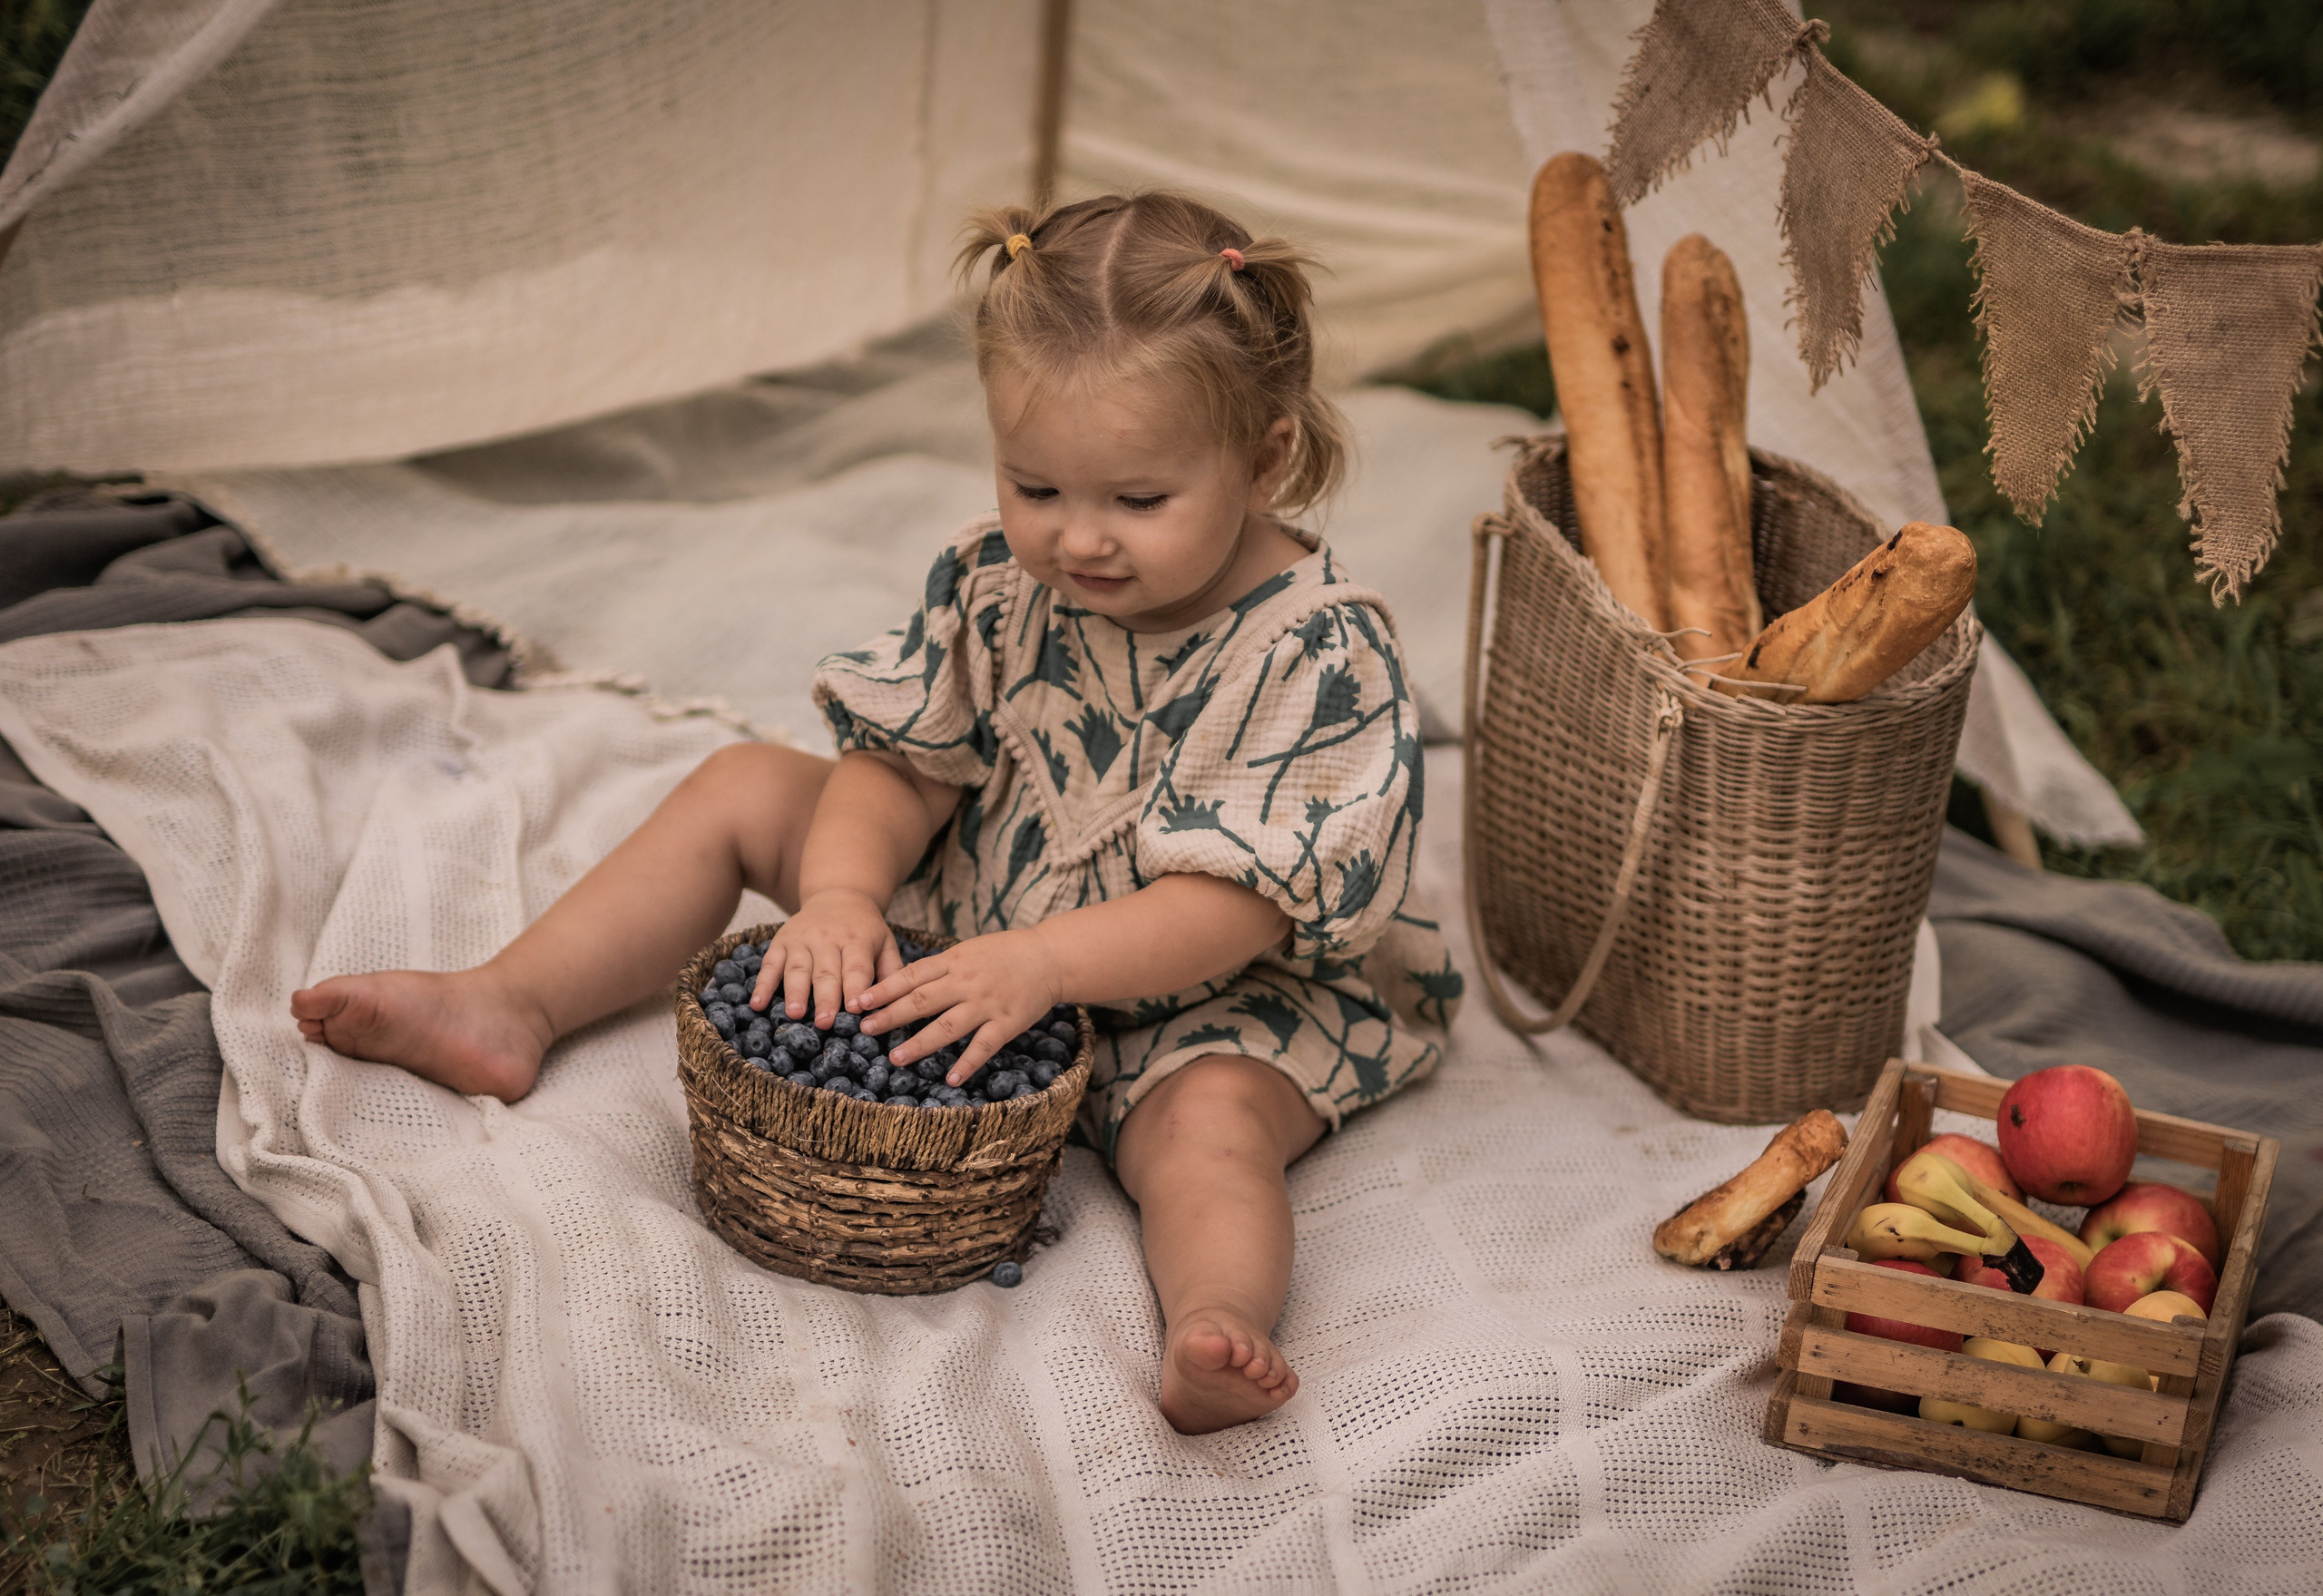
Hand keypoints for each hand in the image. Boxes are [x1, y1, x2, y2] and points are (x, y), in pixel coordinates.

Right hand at [753, 888, 899, 1026]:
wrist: (838, 894)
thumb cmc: (865, 930)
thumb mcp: (885, 943)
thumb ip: (892, 972)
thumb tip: (899, 1004)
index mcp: (857, 940)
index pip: (856, 967)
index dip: (855, 988)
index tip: (855, 1010)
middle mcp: (827, 938)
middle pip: (826, 972)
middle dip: (825, 998)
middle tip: (824, 1023)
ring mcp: (801, 939)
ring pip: (797, 969)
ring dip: (794, 993)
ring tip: (794, 1014)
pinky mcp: (781, 941)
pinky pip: (770, 964)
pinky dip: (762, 985)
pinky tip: (757, 1004)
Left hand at [857, 928, 1062, 1083]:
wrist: (1049, 957)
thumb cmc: (1005, 953)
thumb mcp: (968, 950)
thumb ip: (940, 966)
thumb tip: (904, 982)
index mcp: (954, 961)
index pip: (911, 975)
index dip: (883, 989)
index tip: (859, 1001)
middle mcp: (967, 982)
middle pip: (922, 1000)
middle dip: (891, 1015)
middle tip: (865, 1029)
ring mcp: (987, 1003)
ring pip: (948, 1026)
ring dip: (920, 1043)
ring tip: (896, 1058)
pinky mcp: (1008, 1022)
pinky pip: (984, 1046)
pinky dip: (968, 1063)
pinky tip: (951, 1079)